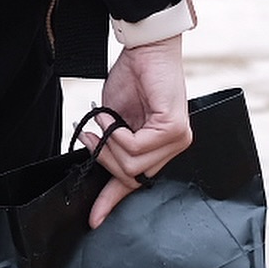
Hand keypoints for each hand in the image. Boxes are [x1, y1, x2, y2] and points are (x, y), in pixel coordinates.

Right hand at [81, 36, 191, 227]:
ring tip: (101, 120)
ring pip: (132, 165)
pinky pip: (135, 147)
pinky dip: (115, 133)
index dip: (112, 201)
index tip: (94, 219)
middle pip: (131, 176)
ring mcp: (177, 140)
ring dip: (108, 143)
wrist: (145, 48)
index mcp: (159, 147)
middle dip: (103, 158)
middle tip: (91, 135)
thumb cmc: (132, 77)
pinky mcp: (174, 129)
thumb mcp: (114, 118)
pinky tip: (109, 117)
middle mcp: (173, 147)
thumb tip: (96, 159)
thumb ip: (112, 143)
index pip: (137, 181)